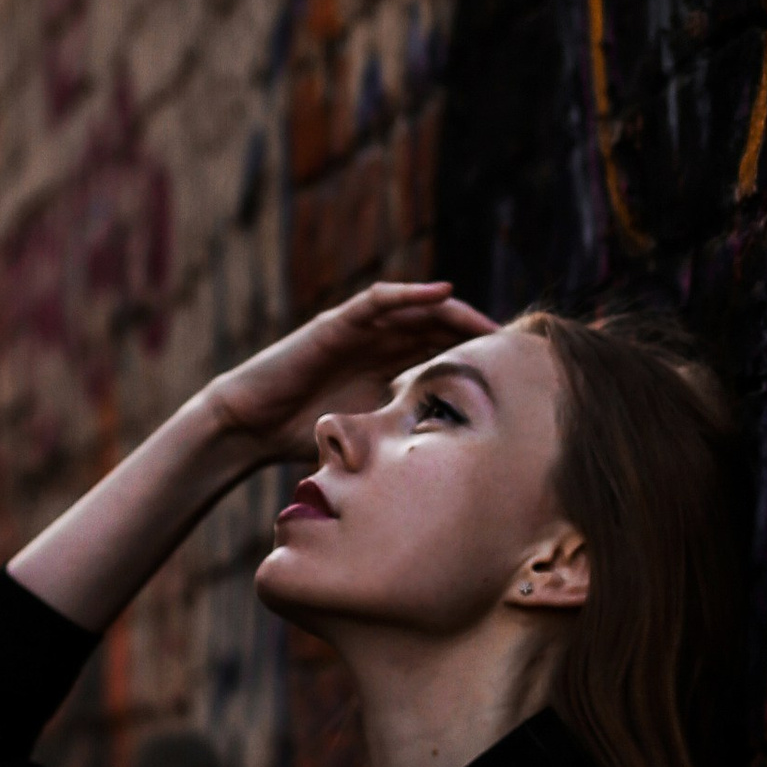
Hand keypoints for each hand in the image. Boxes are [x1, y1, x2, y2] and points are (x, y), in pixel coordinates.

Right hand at [206, 281, 493, 465]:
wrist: (252, 427)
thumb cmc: (303, 434)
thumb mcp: (368, 436)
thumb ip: (400, 435)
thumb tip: (448, 473)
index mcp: (387, 367)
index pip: (440, 354)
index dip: (475, 358)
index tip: (513, 373)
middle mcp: (377, 343)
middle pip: (436, 328)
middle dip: (474, 333)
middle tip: (514, 346)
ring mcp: (357, 329)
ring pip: (415, 310)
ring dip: (453, 311)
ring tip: (487, 321)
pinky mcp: (336, 322)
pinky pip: (378, 301)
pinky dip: (411, 293)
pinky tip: (442, 293)